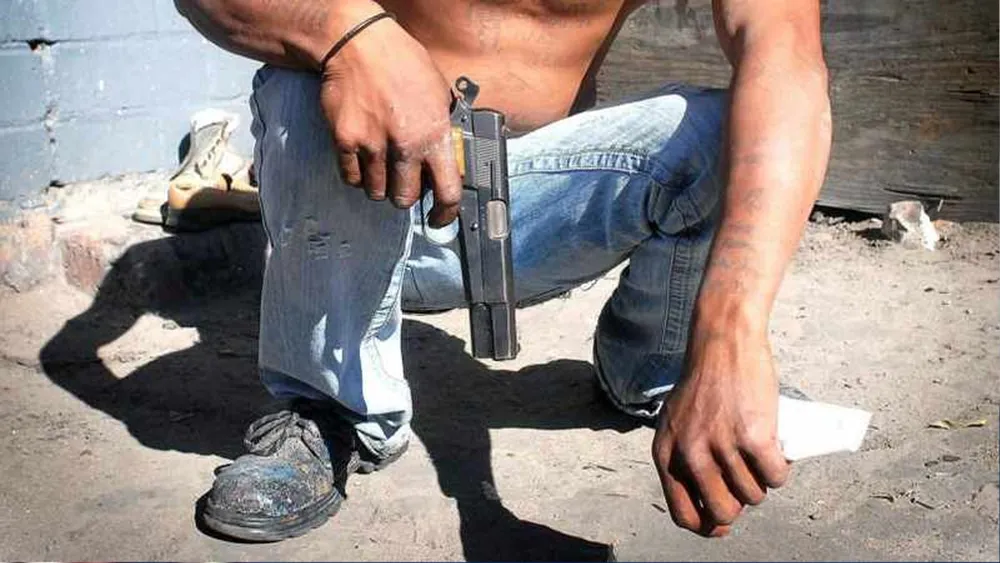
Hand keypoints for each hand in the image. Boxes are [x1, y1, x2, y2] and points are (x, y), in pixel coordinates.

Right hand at [319, 14, 460, 225]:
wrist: (359, 45)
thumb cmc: (402, 63)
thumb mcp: (439, 94)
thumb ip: (444, 130)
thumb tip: (449, 162)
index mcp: (434, 134)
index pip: (448, 191)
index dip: (445, 214)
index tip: (440, 219)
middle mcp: (405, 145)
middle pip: (404, 199)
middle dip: (404, 195)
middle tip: (402, 180)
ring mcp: (372, 145)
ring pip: (376, 192)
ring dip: (379, 184)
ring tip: (381, 162)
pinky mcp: (345, 141)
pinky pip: (351, 178)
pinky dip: (357, 173)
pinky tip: (362, 154)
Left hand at [652, 327, 788, 536]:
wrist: (723, 341)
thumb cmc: (704, 380)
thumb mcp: (677, 421)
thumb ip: (685, 455)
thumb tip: (708, 497)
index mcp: (667, 454)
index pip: (683, 514)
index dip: (707, 526)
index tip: (722, 524)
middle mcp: (691, 455)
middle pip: (722, 513)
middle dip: (739, 504)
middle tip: (747, 480)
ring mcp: (722, 447)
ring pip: (753, 496)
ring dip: (762, 483)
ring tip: (759, 456)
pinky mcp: (754, 438)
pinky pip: (775, 477)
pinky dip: (781, 470)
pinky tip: (776, 453)